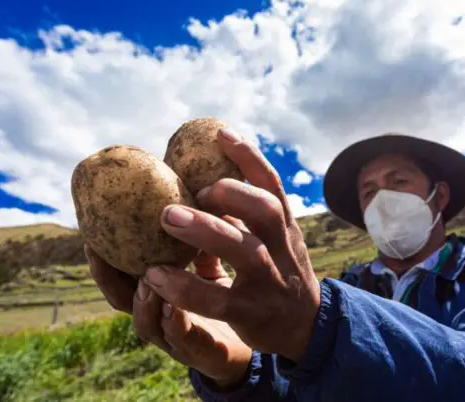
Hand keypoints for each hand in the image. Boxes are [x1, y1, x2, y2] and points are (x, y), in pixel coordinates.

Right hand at [86, 245, 252, 386]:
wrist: (260, 337)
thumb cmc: (227, 296)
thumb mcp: (210, 263)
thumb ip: (198, 241)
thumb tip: (194, 195)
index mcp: (157, 291)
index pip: (121, 275)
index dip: (104, 258)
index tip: (91, 234)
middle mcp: (159, 315)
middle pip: (121, 300)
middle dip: (107, 276)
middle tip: (98, 249)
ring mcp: (175, 338)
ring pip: (146, 323)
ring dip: (143, 300)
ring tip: (144, 278)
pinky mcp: (201, 353)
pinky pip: (182, 340)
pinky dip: (174, 323)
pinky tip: (174, 306)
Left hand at [143, 127, 320, 362]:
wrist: (307, 329)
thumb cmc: (277, 276)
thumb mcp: (274, 243)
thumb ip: (245, 219)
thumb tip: (199, 185)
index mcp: (284, 229)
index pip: (273, 185)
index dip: (249, 157)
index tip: (220, 134)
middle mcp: (281, 250)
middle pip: (266, 211)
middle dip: (230, 193)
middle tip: (192, 188)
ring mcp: (270, 282)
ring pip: (246, 251)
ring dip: (207, 231)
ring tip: (168, 218)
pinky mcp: (252, 314)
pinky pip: (218, 300)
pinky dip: (186, 288)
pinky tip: (156, 276)